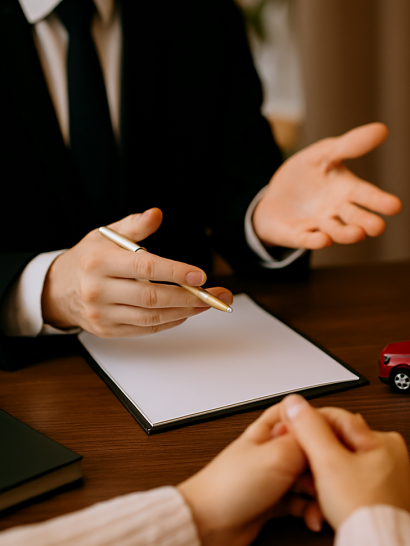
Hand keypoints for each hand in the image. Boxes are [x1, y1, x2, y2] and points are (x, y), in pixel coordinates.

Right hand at [41, 208, 232, 336]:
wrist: (57, 288)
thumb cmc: (89, 258)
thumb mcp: (106, 235)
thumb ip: (134, 226)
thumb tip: (156, 214)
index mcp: (99, 262)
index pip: (144, 268)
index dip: (175, 272)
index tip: (201, 275)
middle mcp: (97, 290)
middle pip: (152, 297)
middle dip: (189, 297)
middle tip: (215, 294)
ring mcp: (102, 314)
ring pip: (152, 317)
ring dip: (185, 312)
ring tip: (207, 303)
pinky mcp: (107, 330)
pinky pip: (146, 329)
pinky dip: (170, 322)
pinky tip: (185, 312)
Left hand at [177, 404, 319, 545]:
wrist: (206, 526)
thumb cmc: (228, 488)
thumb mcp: (278, 455)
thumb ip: (306, 439)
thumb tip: (327, 422)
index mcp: (270, 431)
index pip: (304, 416)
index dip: (324, 424)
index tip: (341, 438)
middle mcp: (273, 451)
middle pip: (312, 449)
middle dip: (325, 464)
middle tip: (331, 476)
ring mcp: (274, 477)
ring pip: (310, 477)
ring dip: (319, 491)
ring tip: (321, 501)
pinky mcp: (274, 502)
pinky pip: (302, 502)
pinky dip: (310, 510)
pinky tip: (312, 517)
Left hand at [253, 123, 401, 249]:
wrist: (276, 198)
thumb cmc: (307, 174)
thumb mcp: (324, 154)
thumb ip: (349, 145)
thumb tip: (382, 129)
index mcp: (347, 191)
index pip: (367, 195)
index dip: (380, 201)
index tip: (395, 206)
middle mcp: (337, 211)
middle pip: (355, 217)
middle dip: (366, 222)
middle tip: (378, 227)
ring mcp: (319, 225)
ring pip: (336, 232)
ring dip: (346, 234)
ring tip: (357, 234)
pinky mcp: (298, 235)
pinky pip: (308, 239)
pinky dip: (315, 241)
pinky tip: (323, 240)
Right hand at [278, 394, 409, 529]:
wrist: (377, 545)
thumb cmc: (363, 509)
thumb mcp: (329, 462)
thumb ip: (310, 429)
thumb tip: (294, 403)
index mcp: (384, 437)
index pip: (338, 416)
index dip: (309, 421)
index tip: (289, 429)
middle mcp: (390, 451)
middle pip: (340, 438)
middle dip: (316, 449)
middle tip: (299, 459)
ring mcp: (387, 472)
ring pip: (344, 459)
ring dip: (324, 467)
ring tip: (313, 481)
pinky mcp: (381, 491)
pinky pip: (352, 477)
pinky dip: (336, 482)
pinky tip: (327, 494)